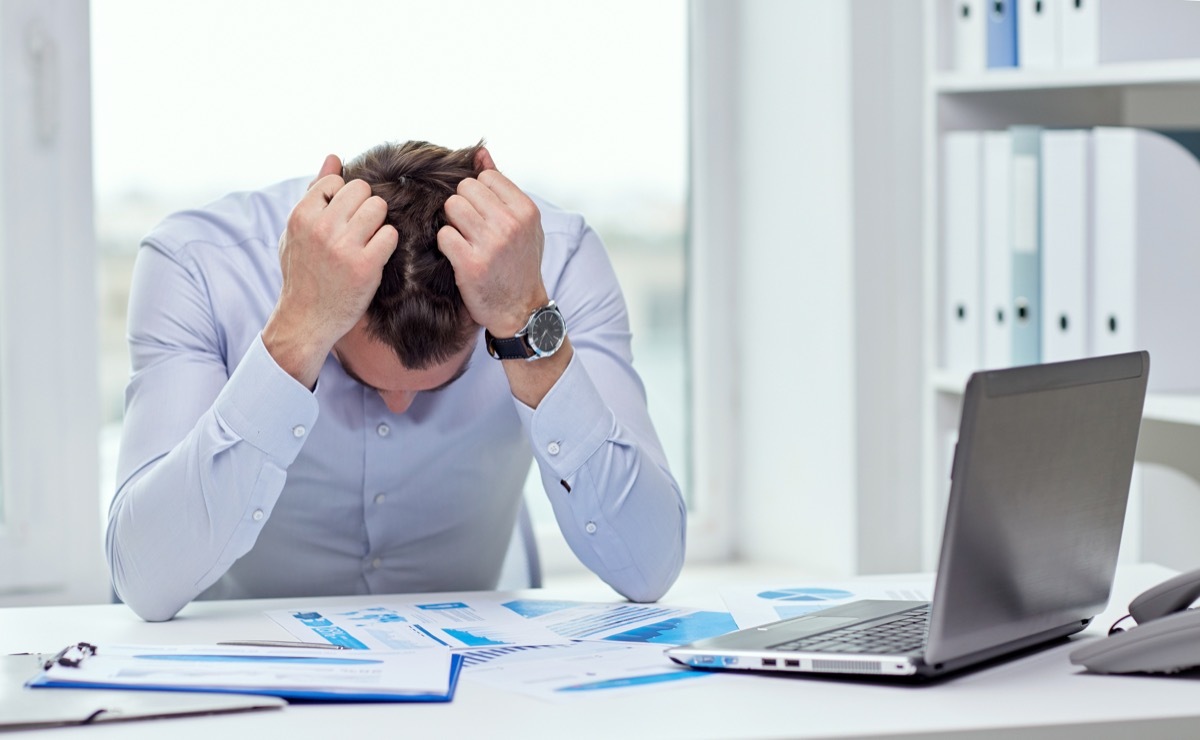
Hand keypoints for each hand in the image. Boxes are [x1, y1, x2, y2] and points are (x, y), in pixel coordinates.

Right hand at [263, 155, 398, 387]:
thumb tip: (334, 157)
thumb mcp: (297, 230)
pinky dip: (387, 243)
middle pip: (362, 190)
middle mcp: (321, 227)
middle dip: (364, 206)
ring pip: (378, 208)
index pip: (336, 181)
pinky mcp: (365, 266)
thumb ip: (315, 192)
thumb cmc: (303, 271)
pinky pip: (390, 234)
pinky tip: (376, 255)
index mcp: (301, 215)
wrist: (306, 319)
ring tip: (368, 240)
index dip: (344, 198)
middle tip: (360, 229)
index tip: (342, 218)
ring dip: (378, 222)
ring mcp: (343, 247)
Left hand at [437, 147, 547, 336]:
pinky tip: (459, 256)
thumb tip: (480, 151)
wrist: (520, 309)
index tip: (484, 214)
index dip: (479, 194)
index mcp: (525, 210)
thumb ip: (501, 186)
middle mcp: (511, 224)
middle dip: (463, 206)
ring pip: (451, 208)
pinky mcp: (471, 264)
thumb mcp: (523, 223)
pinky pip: (444, 235)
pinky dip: (446, 245)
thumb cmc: (519, 262)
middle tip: (472, 228)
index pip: (485, 178)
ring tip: (465, 239)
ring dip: (453, 223)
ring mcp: (491, 244)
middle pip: (464, 189)